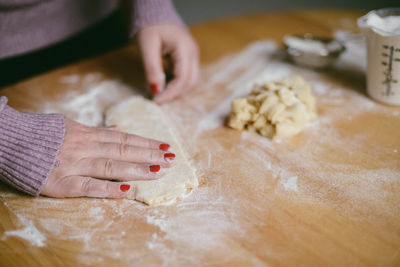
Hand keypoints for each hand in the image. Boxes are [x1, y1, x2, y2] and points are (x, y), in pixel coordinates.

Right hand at [41, 119, 174, 197]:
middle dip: (149, 155)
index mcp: (86, 133)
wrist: (7, 139)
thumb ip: (96, 131)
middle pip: (123, 151)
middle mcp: (84, 146)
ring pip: (111, 166)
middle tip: (172, 159)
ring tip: (159, 171)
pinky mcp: (60, 183)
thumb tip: (118, 131)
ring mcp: (73, 164)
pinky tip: (129, 190)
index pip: (123, 138)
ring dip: (138, 169)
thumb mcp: (70, 125)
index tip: (165, 146)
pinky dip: (110, 189)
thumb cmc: (40, 134)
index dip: (146, 142)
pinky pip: (89, 186)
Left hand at [137, 24, 199, 103]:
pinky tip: (163, 84)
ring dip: (177, 91)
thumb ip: (152, 69)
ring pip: (191, 81)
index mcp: (184, 48)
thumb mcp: (147, 47)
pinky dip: (177, 84)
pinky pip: (187, 76)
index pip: (182, 79)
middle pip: (191, 82)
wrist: (154, 13)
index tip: (156, 101)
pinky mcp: (189, 58)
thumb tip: (156, 90)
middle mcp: (193, 53)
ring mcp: (193, 56)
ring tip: (160, 93)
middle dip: (175, 94)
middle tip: (157, 100)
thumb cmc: (149, 27)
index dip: (170, 93)